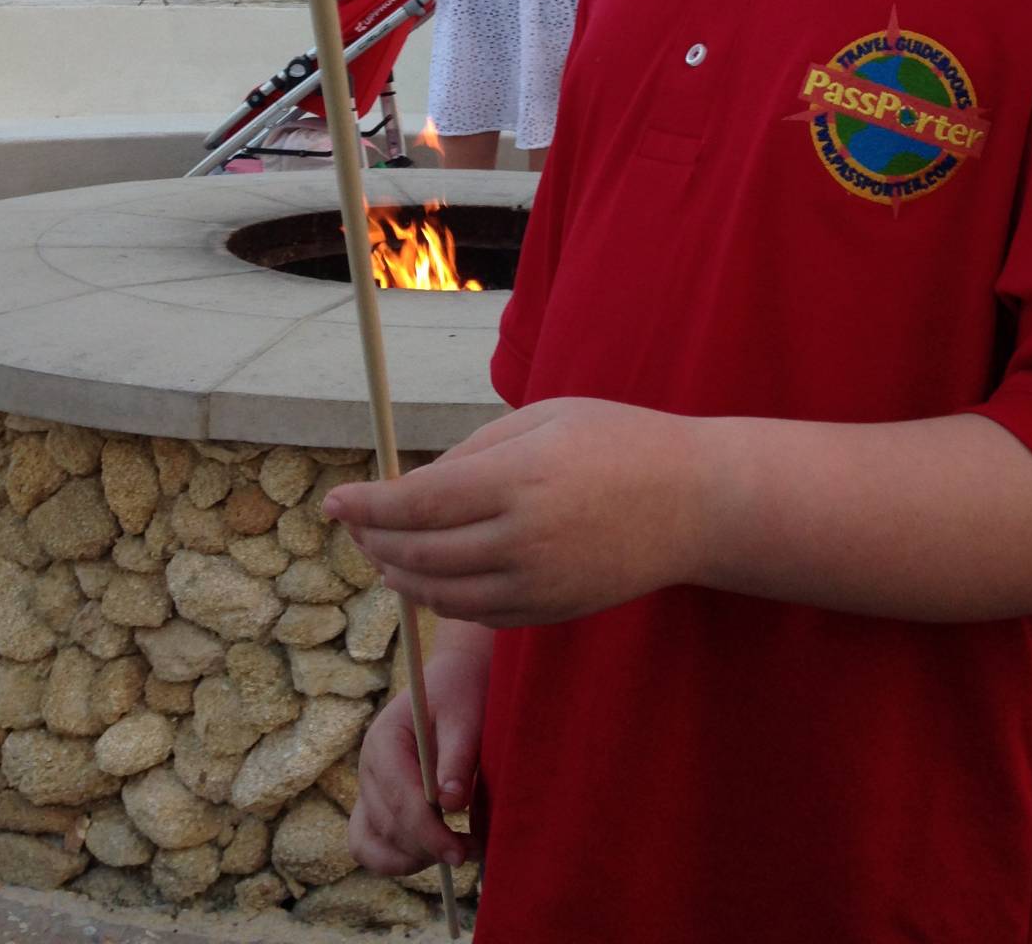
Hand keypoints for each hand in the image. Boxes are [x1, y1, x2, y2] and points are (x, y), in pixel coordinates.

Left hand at [324, 399, 701, 627]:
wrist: (696, 504)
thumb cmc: (621, 442)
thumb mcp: (547, 417)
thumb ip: (477, 448)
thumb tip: (417, 484)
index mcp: (519, 478)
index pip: (417, 504)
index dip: (367, 505)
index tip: (334, 500)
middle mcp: (522, 539)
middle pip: (418, 553)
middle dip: (374, 539)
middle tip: (352, 522)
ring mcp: (537, 584)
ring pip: (440, 592)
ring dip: (399, 573)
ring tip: (381, 551)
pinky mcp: (550, 611)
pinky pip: (476, 614)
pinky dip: (440, 597)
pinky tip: (427, 577)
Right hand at [348, 645, 487, 877]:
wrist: (452, 681)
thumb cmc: (460, 695)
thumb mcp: (466, 717)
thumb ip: (457, 758)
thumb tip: (452, 804)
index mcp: (384, 741)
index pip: (400, 800)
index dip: (429, 833)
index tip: (460, 853)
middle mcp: (367, 767)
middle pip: (387, 826)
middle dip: (428, 848)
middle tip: (471, 852)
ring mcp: (367, 788)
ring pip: (370, 844)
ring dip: (411, 859)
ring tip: (455, 853)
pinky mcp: (375, 802)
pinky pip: (370, 844)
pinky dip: (396, 858)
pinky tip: (432, 853)